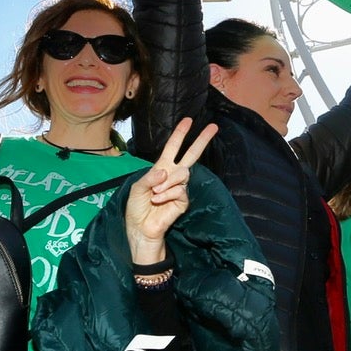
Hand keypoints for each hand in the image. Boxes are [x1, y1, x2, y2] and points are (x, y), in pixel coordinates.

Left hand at [123, 117, 220, 262]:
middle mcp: (173, 176)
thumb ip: (149, 177)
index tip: (188, 120)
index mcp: (161, 169)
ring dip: (167, 183)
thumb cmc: (137, 208)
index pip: (173, 148)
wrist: (141, 229)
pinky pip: (180, 190)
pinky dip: (167, 194)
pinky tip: (160, 201)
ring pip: (182, 174)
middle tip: (214, 127)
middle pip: (191, 155)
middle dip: (201, 140)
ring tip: (155, 194)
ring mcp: (179, 188)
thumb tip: (166, 170)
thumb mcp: (137, 188)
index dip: (180, 135)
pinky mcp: (183, 201)